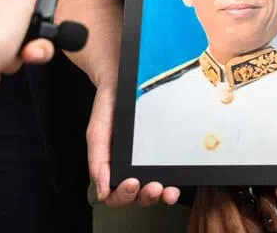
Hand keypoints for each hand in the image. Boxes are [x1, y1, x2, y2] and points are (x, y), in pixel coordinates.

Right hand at [87, 85, 180, 206]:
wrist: (122, 79)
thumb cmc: (107, 107)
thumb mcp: (97, 132)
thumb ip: (98, 161)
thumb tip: (103, 192)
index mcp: (113, 168)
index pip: (117, 195)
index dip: (124, 196)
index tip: (132, 183)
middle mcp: (132, 168)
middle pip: (139, 196)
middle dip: (146, 197)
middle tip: (154, 187)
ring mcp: (150, 161)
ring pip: (156, 189)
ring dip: (162, 194)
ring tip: (168, 189)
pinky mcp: (165, 151)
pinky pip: (171, 171)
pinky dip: (175, 179)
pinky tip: (179, 179)